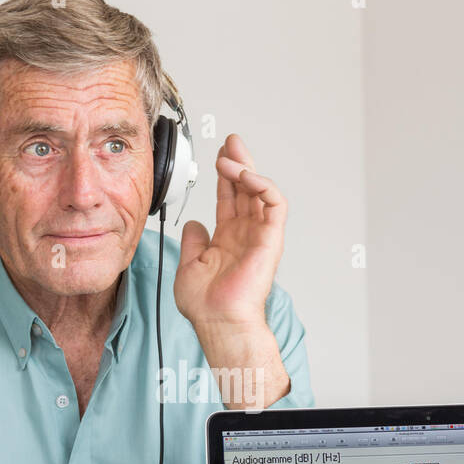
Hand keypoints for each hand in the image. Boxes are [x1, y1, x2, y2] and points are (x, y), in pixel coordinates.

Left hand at [173, 133, 286, 330]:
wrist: (218, 320)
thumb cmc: (206, 304)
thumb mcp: (189, 264)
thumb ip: (193, 241)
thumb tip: (193, 223)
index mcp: (228, 238)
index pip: (230, 198)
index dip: (225, 175)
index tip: (219, 155)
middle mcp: (246, 234)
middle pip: (247, 188)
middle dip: (239, 162)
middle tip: (230, 142)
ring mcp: (260, 235)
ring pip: (262, 191)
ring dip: (247, 169)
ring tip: (230, 159)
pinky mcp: (271, 238)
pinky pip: (275, 203)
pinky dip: (263, 185)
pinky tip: (245, 177)